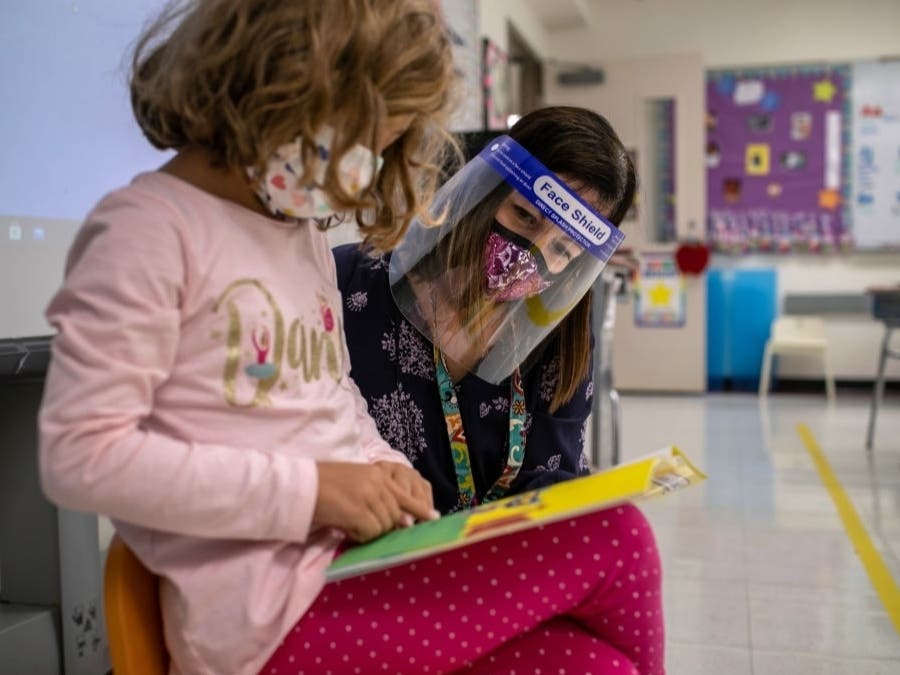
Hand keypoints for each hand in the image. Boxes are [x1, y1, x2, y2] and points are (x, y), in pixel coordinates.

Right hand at [313, 461, 437, 541]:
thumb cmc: (322, 484)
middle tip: (363, 526)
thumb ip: (377, 494)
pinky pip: (371, 533)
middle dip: (385, 525)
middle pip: (396, 515)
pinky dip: (360, 536)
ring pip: (384, 526)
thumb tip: (402, 520)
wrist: (299, 485)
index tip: (433, 518)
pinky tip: (346, 528)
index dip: (419, 508)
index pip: (405, 493)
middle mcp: (377, 483)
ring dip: (370, 531)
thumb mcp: (355, 482)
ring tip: (350, 524)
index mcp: (377, 473)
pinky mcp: (358, 512)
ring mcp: (369, 497)